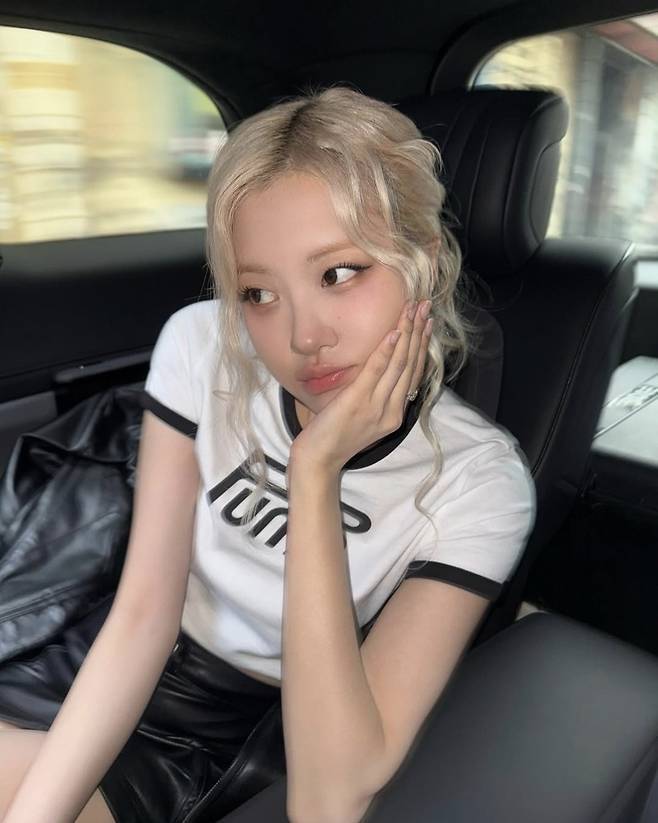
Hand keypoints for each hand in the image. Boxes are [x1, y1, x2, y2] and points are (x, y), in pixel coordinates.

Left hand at [289, 299, 431, 473]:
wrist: (317, 461)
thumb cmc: (335, 437)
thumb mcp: (363, 417)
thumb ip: (376, 397)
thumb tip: (381, 369)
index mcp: (395, 415)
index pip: (414, 374)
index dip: (422, 347)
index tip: (427, 323)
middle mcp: (391, 411)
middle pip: (410, 365)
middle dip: (419, 333)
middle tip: (426, 307)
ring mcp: (376, 407)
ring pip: (398, 364)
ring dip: (407, 334)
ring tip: (414, 310)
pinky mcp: (357, 402)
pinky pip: (375, 372)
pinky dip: (386, 351)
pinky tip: (393, 332)